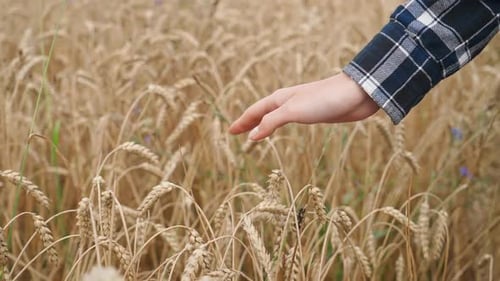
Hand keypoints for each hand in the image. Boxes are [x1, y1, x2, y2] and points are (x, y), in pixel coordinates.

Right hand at [228, 72, 378, 140]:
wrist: (356, 94)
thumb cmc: (324, 99)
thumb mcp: (293, 111)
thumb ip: (271, 122)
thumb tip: (252, 136)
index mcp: (280, 99)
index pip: (255, 112)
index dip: (242, 122)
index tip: (230, 131)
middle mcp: (287, 101)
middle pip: (262, 112)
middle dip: (249, 122)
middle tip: (237, 132)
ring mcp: (300, 107)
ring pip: (275, 116)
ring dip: (263, 124)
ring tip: (255, 132)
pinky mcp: (314, 113)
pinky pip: (288, 121)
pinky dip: (278, 126)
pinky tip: (282, 128)